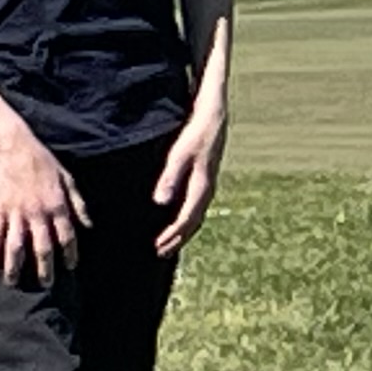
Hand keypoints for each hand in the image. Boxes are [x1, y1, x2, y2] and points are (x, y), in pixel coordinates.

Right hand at [0, 130, 86, 284]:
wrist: (14, 147)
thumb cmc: (44, 162)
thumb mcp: (68, 179)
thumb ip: (79, 204)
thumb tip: (89, 226)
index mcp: (57, 206)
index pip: (67, 237)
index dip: (70, 254)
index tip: (71, 267)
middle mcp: (37, 213)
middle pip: (42, 248)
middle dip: (44, 269)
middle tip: (46, 285)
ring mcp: (16, 213)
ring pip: (15, 247)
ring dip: (14, 267)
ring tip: (12, 283)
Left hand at [153, 108, 227, 253]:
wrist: (213, 117)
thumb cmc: (195, 133)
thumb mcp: (180, 153)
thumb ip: (170, 177)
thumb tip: (160, 202)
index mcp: (202, 187)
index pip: (186, 219)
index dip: (172, 235)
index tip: (158, 247)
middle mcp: (207, 190)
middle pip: (193, 223)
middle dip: (177, 239)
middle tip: (160, 253)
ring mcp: (208, 186)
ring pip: (196, 216)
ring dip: (182, 232)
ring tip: (168, 243)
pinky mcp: (205, 180)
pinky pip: (196, 207)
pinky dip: (186, 219)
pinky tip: (178, 220)